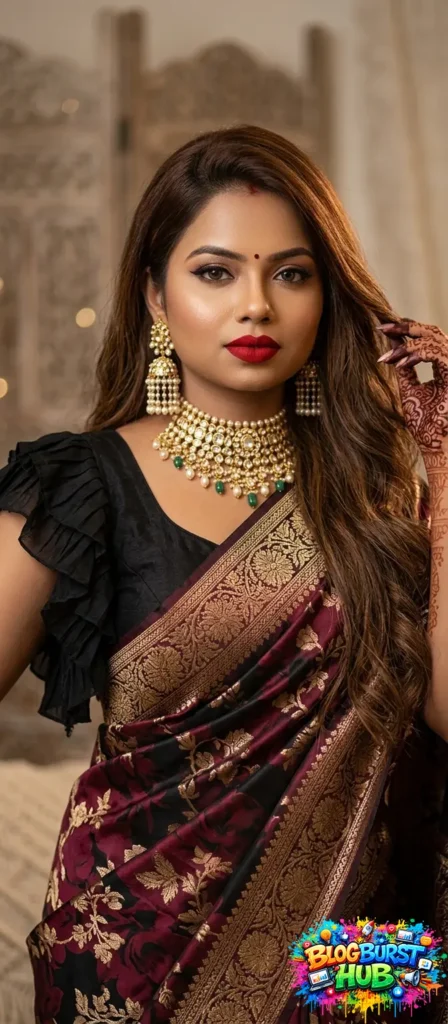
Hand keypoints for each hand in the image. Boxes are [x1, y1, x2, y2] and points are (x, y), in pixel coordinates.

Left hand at [377, 319, 447, 455]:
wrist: (436, 447)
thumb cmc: (425, 424)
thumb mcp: (411, 389)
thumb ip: (404, 367)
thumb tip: (392, 344)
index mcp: (445, 366)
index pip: (428, 338)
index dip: (407, 329)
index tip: (382, 328)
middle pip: (433, 331)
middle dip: (406, 327)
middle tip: (382, 327)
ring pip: (435, 339)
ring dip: (408, 344)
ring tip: (389, 356)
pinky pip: (438, 353)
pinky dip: (417, 354)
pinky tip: (401, 363)